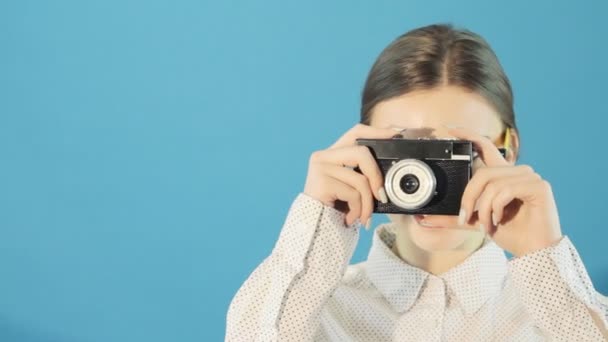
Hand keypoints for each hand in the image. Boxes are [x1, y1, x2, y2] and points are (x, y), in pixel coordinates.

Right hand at [303, 124, 393, 227]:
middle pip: (362, 152)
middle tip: (382, 196)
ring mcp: (320, 168)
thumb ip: (364, 174)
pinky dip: (358, 210)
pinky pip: (353, 194)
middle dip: (376, 176)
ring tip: (365, 216)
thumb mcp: (352, 186)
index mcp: (332, 153)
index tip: (397, 134)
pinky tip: (350, 218)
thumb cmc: (336, 207)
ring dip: (368, 203)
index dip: (377, 131)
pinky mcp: (321, 182)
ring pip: (360, 179)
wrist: (315, 227)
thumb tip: (392, 172)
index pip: (356, 132)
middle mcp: (323, 156)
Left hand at [447, 126, 562, 256]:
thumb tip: (423, 219)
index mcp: (502, 176)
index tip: (448, 129)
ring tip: (488, 225)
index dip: (468, 135)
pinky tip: (499, 220)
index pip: (485, 147)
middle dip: (469, 198)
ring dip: (484, 209)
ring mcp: (530, 176)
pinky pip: (505, 190)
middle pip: (482, 173)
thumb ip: (453, 217)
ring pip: (492, 184)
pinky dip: (496, 208)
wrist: (533, 251)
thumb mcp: (475, 222)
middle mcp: (517, 171)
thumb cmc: (509, 233)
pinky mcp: (539, 186)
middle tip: (466, 218)